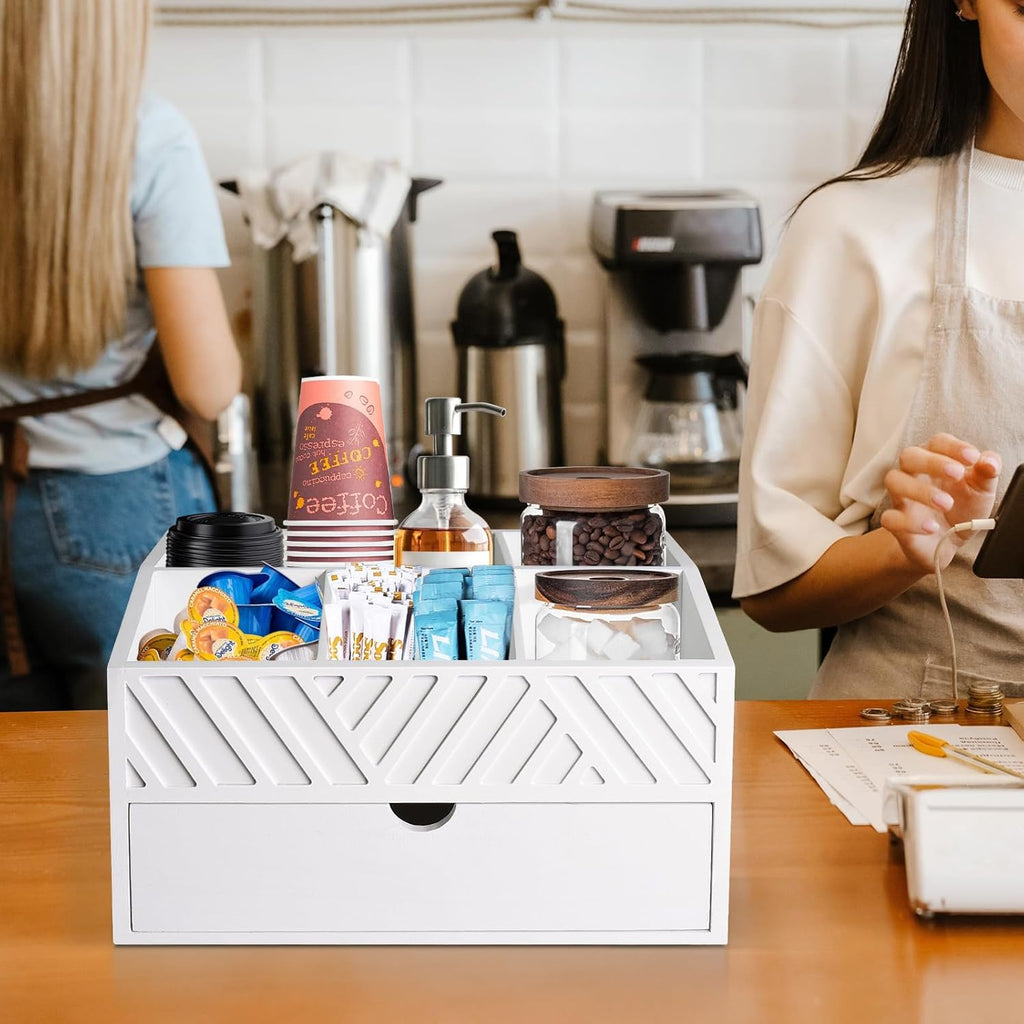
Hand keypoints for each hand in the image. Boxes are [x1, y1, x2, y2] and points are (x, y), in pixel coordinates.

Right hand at [879, 433, 1000, 571]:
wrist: (948, 543)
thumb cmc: (963, 509)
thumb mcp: (981, 490)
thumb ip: (986, 473)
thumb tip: (990, 462)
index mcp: (936, 461)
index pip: (937, 443)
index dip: (953, 447)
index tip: (972, 457)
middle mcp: (914, 475)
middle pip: (909, 456)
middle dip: (931, 462)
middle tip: (956, 474)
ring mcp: (902, 498)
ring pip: (894, 481)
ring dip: (920, 490)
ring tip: (946, 504)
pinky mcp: (896, 522)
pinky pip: (890, 518)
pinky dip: (909, 523)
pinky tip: (931, 527)